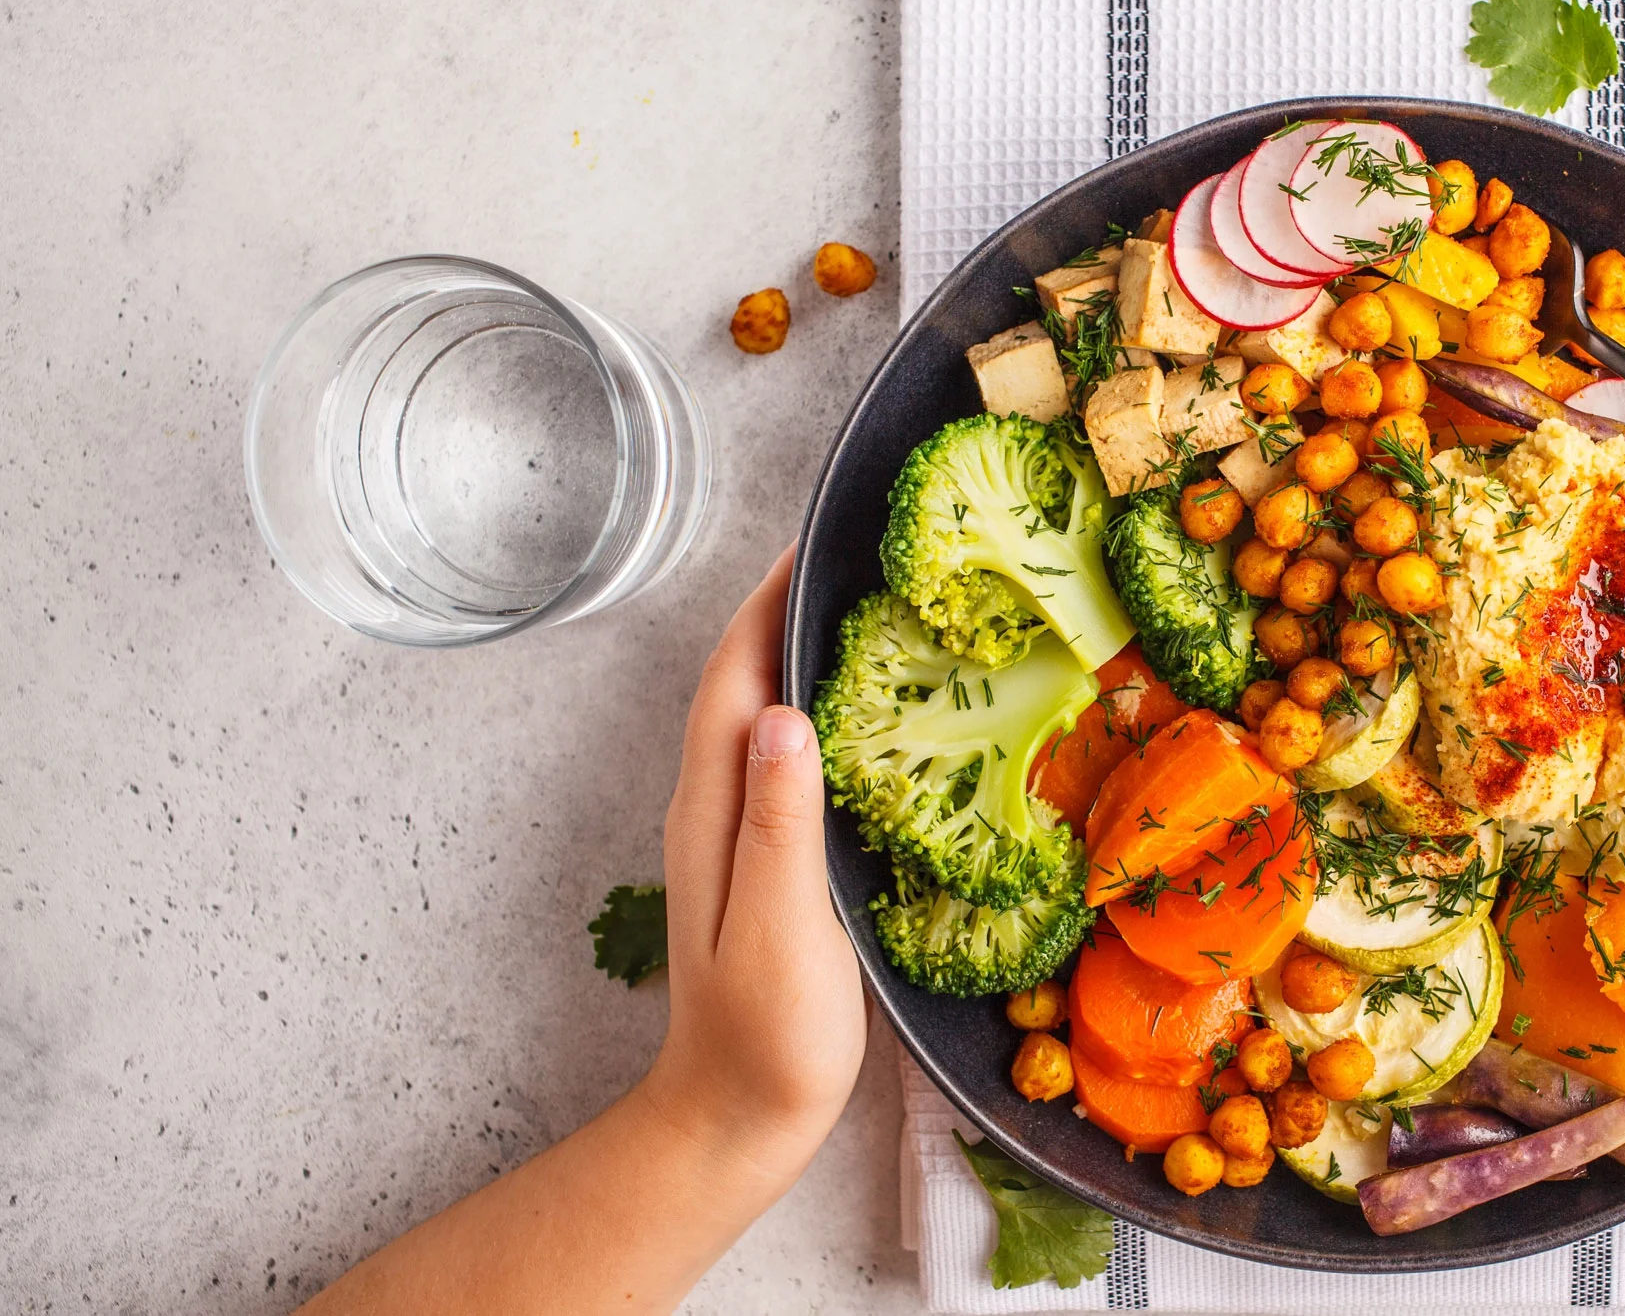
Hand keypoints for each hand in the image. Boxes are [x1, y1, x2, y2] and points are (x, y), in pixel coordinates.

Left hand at [641, 543, 865, 1180]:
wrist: (738, 1121)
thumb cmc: (765, 1037)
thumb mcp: (777, 926)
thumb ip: (779, 821)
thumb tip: (784, 712)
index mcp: (712, 810)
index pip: (732, 679)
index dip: (767, 605)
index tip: (814, 541)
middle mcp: (714, 808)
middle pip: (742, 682)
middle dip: (788, 611)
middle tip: (859, 559)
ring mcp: (737, 835)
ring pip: (765, 716)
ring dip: (805, 656)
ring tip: (872, 613)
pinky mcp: (768, 862)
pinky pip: (789, 760)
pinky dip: (824, 715)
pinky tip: (873, 719)